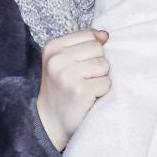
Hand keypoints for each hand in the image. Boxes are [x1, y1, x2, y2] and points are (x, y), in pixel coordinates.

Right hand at [36, 28, 109, 148]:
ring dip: (101, 78)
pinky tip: (89, 97)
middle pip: (98, 48)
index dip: (92, 51)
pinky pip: (106, 83)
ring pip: (104, 65)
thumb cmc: (61, 88)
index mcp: (53, 47)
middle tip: (84, 78)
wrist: (50, 122)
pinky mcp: (80, 91)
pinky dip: (102, 91)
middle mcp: (57, 59)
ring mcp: (68, 75)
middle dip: (97, 63)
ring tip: (87, 87)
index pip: (89, 35)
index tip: (80, 65)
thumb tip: (105, 35)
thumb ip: (84, 44)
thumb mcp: (64, 61)